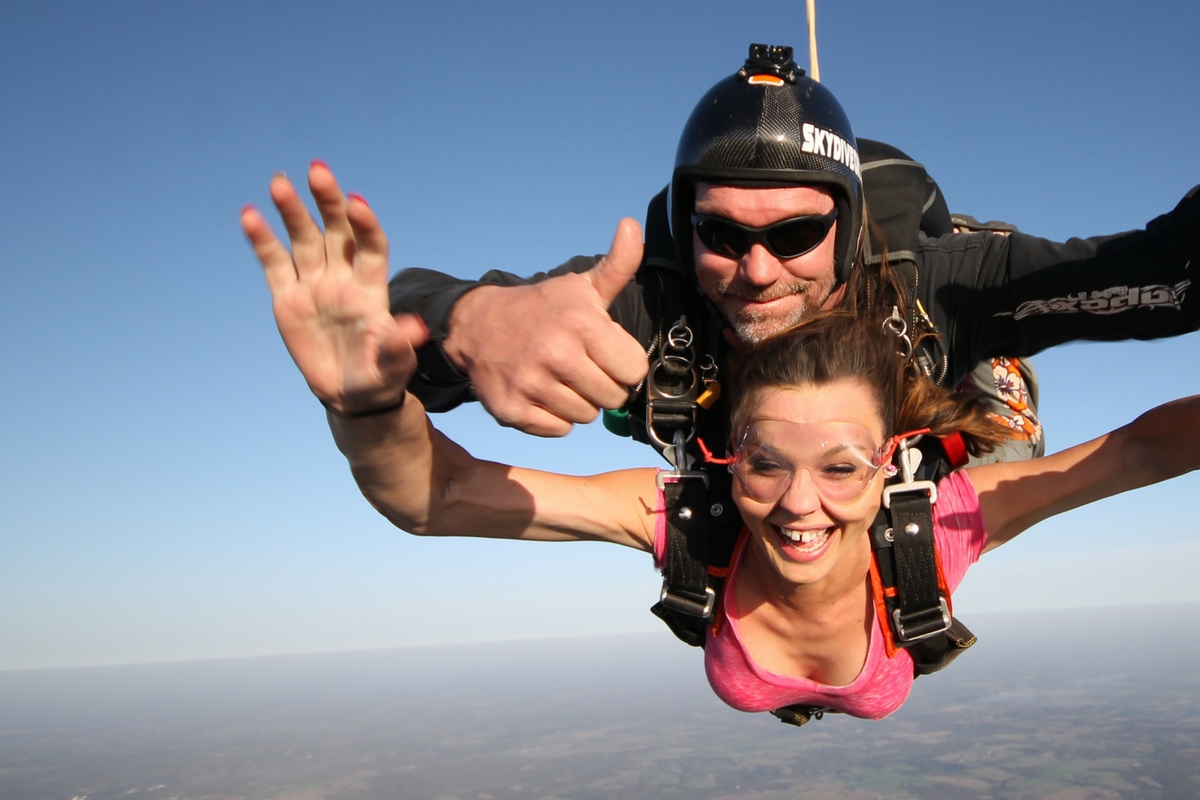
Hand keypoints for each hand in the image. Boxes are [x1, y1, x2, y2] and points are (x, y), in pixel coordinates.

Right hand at [242, 162, 428, 414]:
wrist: (350, 393)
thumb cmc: (379, 377)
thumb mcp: (392, 366)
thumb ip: (398, 345)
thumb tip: (417, 329)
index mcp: (370, 289)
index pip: (370, 247)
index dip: (364, 225)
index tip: (356, 203)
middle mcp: (342, 279)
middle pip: (336, 231)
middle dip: (328, 201)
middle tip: (318, 170)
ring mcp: (314, 285)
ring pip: (303, 239)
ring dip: (292, 210)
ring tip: (279, 182)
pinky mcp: (288, 297)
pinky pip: (274, 263)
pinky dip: (262, 240)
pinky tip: (250, 215)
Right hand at [443, 218, 649, 435]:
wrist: (478, 326)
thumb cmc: (542, 309)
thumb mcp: (581, 287)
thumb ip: (617, 265)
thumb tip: (631, 225)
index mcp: (581, 323)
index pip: (634, 370)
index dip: (622, 363)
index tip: (603, 352)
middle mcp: (556, 354)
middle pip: (613, 397)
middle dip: (603, 385)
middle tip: (581, 366)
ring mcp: (531, 384)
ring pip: (586, 416)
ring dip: (579, 401)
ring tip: (560, 377)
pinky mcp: (511, 409)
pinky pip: (559, 430)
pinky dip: (554, 417)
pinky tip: (541, 392)